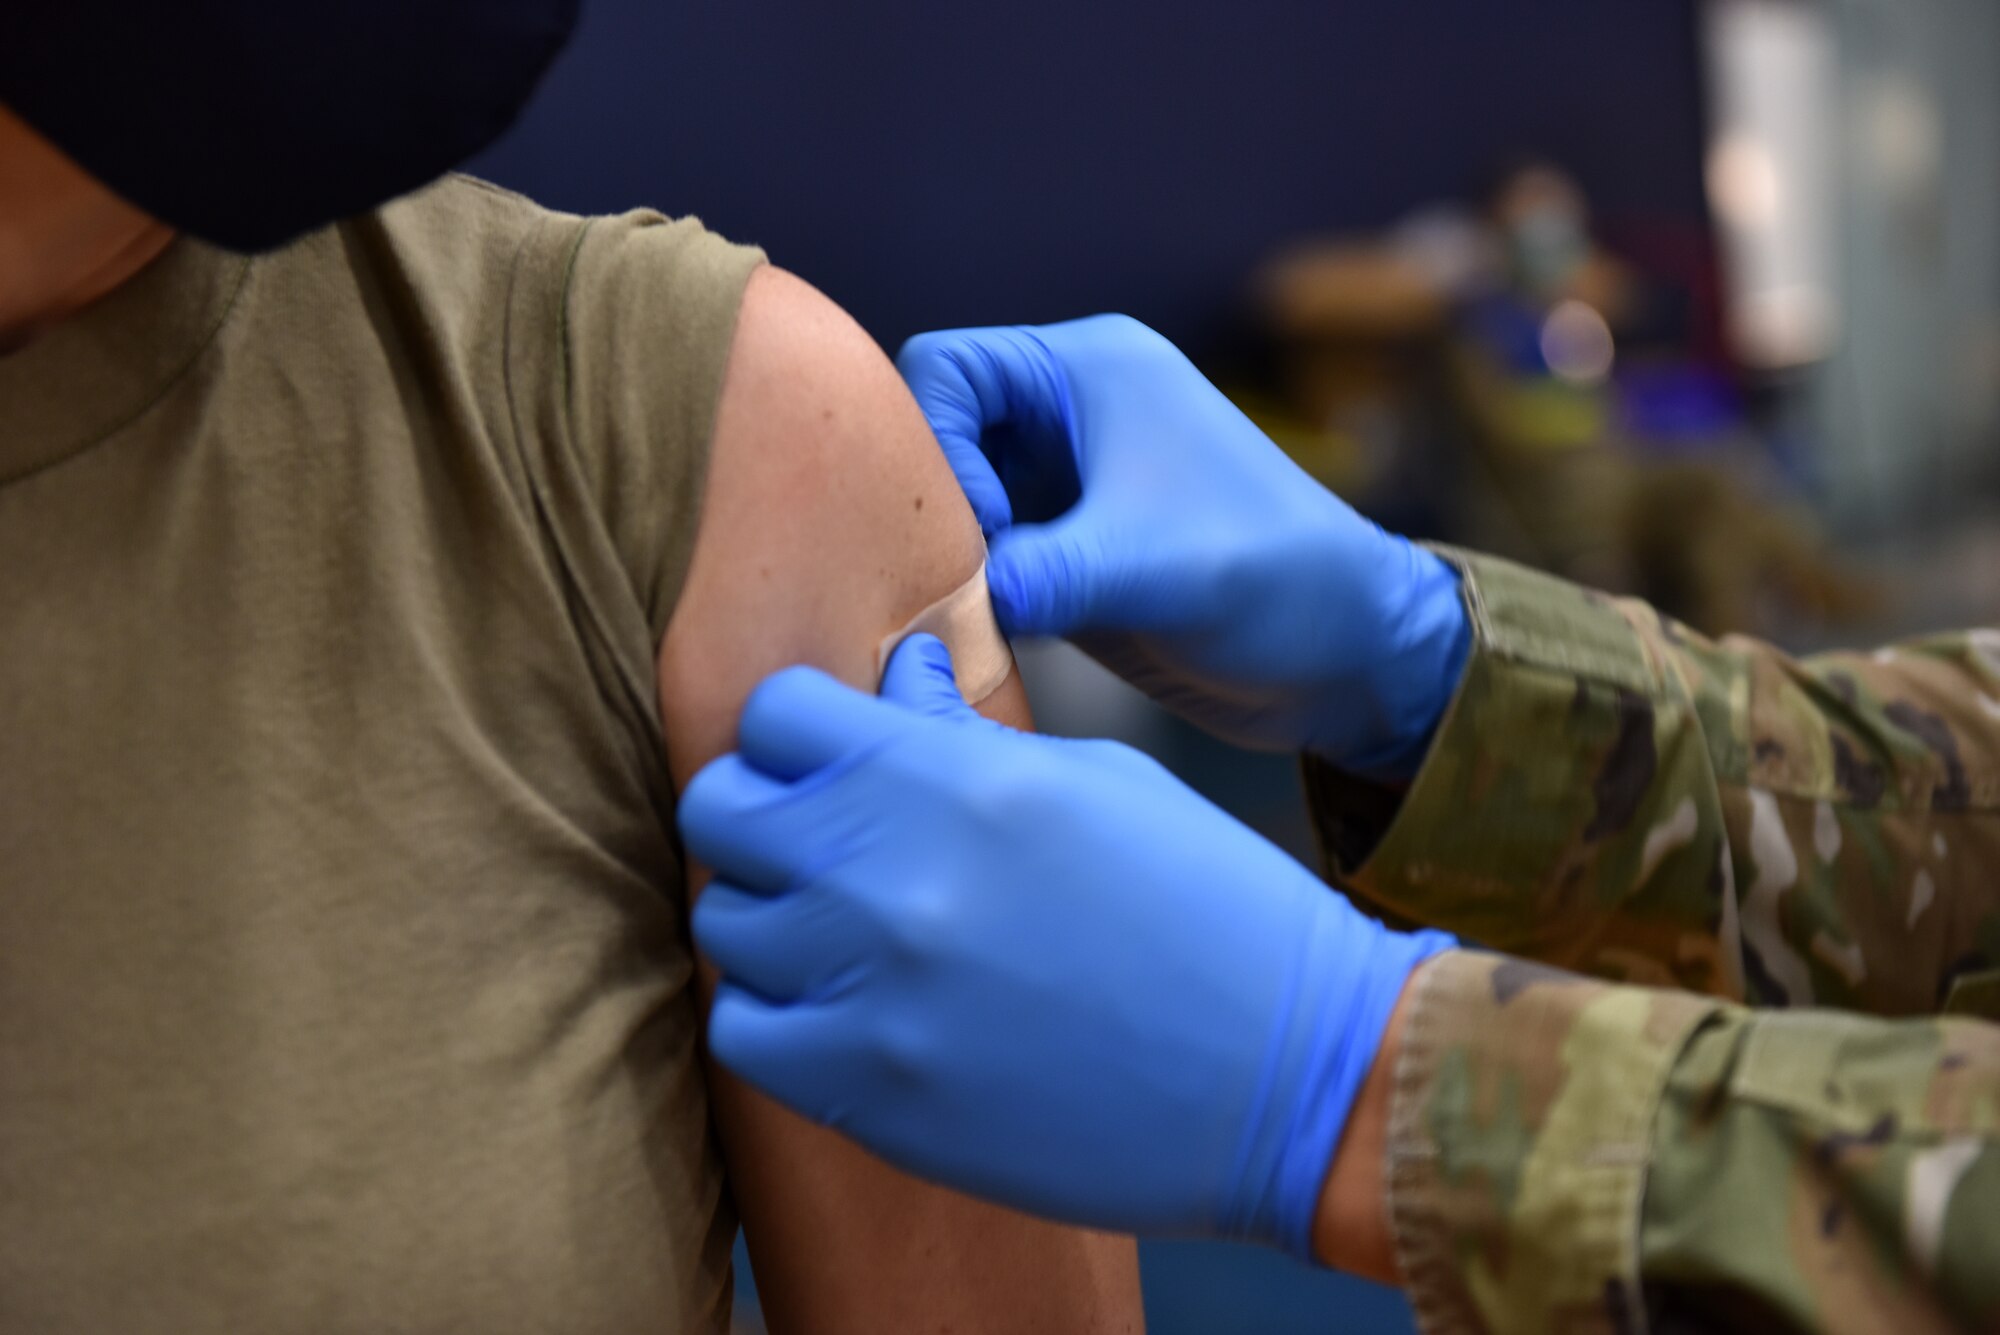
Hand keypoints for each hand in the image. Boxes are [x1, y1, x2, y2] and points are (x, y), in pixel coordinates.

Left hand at [679, 636, 1452, 1253]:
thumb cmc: (1213, 910)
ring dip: (774, 921)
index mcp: (955, 777)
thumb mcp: (1098, 786)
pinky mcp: (871, 1091)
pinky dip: (776, 1017)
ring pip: (725, 922)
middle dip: (761, 815)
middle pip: (719, 808)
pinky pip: (743, 1033)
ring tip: (847, 936)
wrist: (1293, 1072)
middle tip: (817, 845)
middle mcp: (892, 870)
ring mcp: (872, 986)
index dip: (796, 734)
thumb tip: (896, 680)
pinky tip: (846, 1013)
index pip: (775, 713)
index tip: (829, 764)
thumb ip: (967, 734)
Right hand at [897, 316, 1469, 778]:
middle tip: (969, 578)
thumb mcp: (1153, 571)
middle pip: (936, 435)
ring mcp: (1066, 489)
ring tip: (985, 617)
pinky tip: (1000, 640)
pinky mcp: (1067, 556)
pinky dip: (977, 597)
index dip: (936, 444)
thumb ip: (1043, 575)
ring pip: (953, 505)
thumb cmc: (1280, 582)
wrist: (1353, 659)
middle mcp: (1069, 418)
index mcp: (1091, 371)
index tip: (989, 527)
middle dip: (938, 508)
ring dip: (954, 560)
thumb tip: (945, 601)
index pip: (946, 368)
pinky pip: (985, 560)